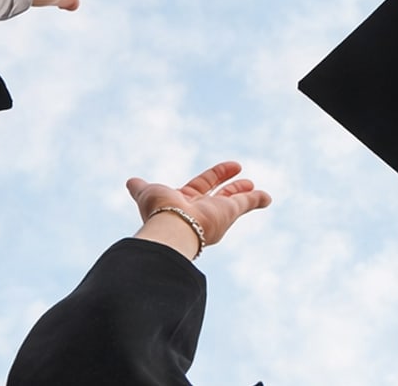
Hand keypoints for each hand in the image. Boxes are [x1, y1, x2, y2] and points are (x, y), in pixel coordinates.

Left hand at [128, 162, 272, 251]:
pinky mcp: (231, 212)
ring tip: (255, 187)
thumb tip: (130, 181)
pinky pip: (248, 203)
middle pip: (221, 194)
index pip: (201, 186)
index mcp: (185, 202)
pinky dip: (258, 200)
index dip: (213, 176)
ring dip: (245, 193)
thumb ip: (141, 188)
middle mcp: (203, 209)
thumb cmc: (159, 211)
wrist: (173, 228)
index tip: (226, 168)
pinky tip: (267, 198)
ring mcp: (218, 212)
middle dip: (231, 185)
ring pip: (236, 200)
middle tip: (243, 177)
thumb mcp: (147, 193)